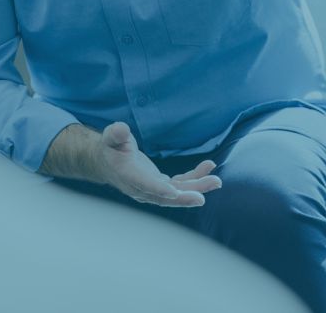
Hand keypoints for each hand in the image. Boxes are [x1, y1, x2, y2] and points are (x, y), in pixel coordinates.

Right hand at [94, 122, 221, 206]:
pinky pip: (181, 184)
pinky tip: (209, 167)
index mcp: (128, 176)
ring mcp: (153, 189)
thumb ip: (115, 134)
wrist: (109, 162)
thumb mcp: (110, 137)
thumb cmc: (111, 147)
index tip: (174, 192)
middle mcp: (141, 188)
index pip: (144, 185)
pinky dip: (195, 178)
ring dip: (197, 188)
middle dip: (184, 197)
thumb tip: (120, 129)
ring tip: (216, 181)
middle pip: (164, 196)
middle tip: (202, 197)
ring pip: (176, 192)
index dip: (159, 189)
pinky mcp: (161, 185)